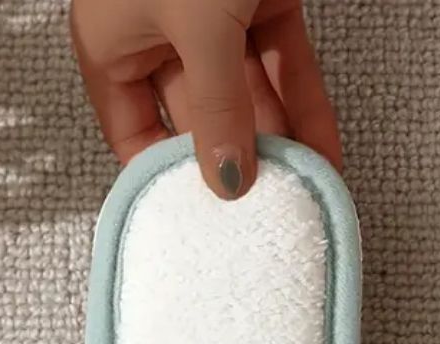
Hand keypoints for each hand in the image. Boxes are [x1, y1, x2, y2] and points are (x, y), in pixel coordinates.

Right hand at [70, 0, 341, 198]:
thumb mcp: (194, 30)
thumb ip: (215, 109)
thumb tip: (226, 180)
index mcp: (114, 46)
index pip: (136, 138)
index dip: (169, 182)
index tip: (205, 226)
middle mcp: (160, 38)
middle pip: (201, 125)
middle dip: (237, 169)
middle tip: (264, 219)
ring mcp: (213, 23)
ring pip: (250, 103)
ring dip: (281, 148)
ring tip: (305, 198)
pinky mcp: (261, 4)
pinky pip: (285, 72)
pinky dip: (307, 112)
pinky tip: (324, 155)